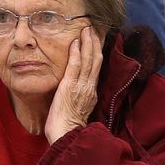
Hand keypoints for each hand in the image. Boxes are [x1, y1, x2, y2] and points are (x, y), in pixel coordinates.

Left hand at [43, 26, 102, 143]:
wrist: (67, 136)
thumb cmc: (68, 127)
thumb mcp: (78, 109)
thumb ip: (80, 98)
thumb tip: (77, 91)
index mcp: (91, 92)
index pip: (96, 68)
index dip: (97, 52)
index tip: (98, 40)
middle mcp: (89, 86)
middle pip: (96, 60)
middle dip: (95, 43)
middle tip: (94, 28)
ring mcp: (81, 86)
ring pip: (88, 60)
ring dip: (88, 43)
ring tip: (87, 29)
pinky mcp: (70, 86)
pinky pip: (75, 66)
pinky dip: (76, 53)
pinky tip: (76, 42)